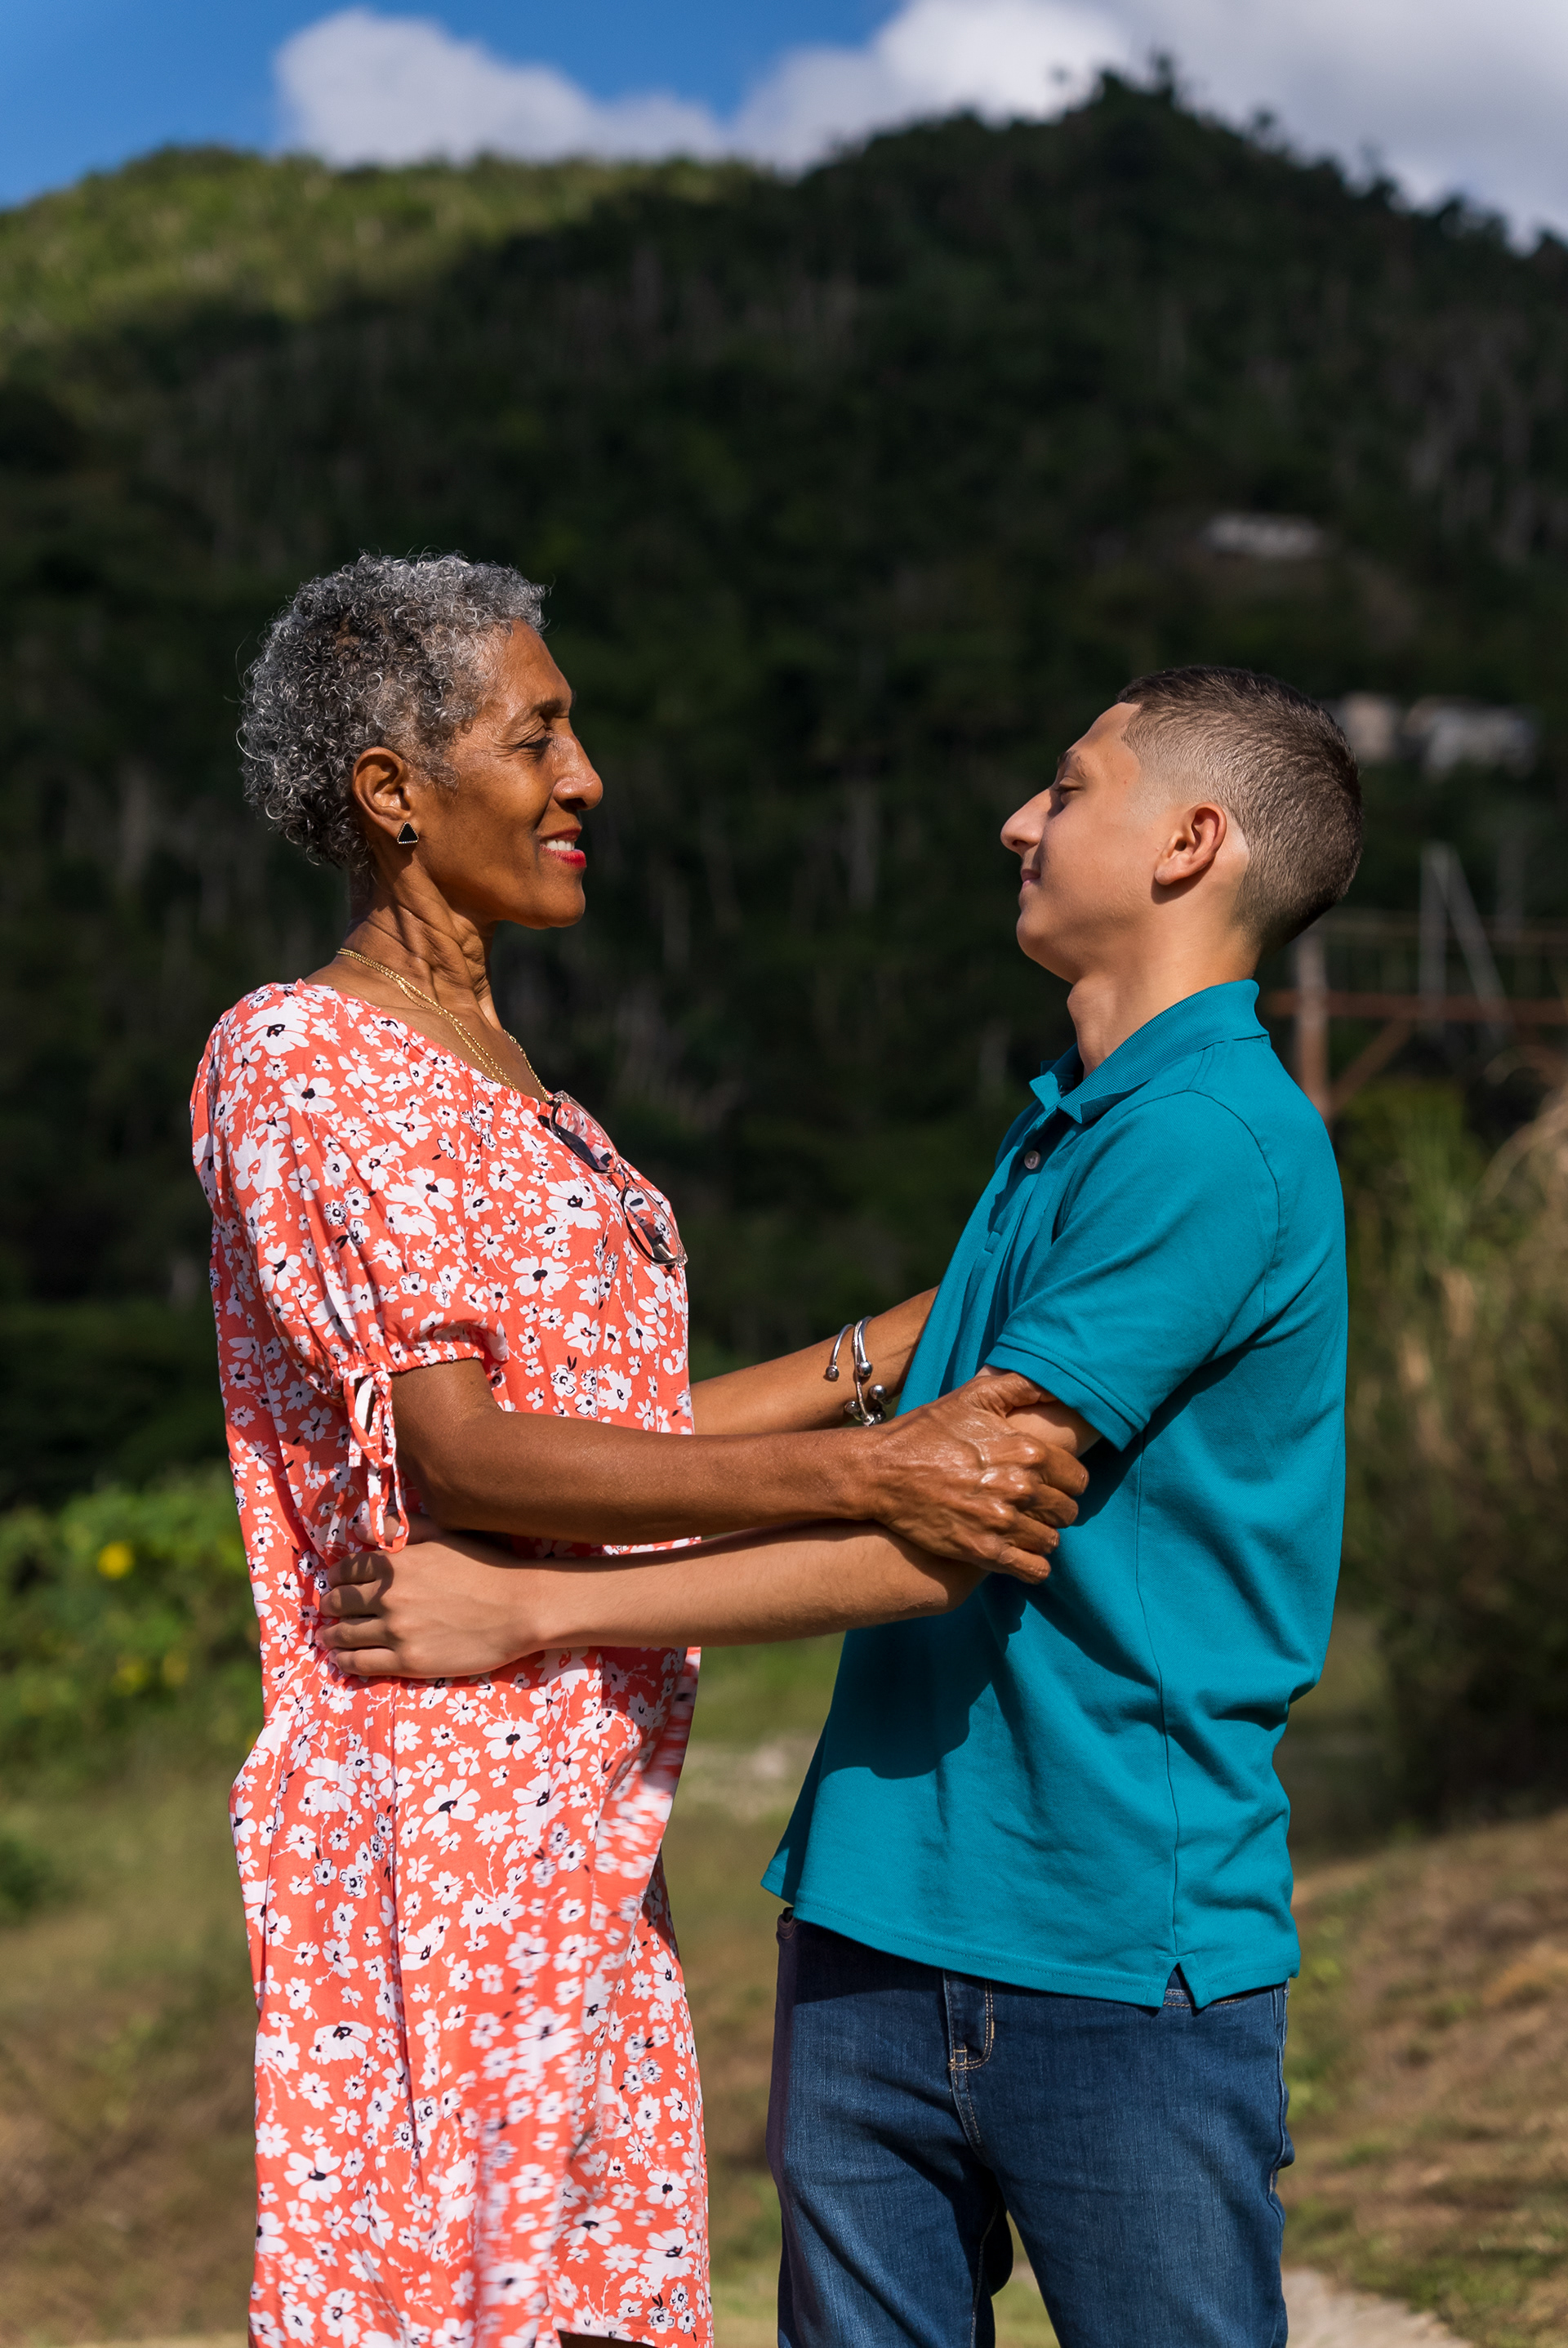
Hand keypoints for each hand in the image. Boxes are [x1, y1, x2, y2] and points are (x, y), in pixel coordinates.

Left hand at [319, 1518, 535, 1678]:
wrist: (519, 1607)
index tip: (336, 1583)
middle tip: (330, 1610)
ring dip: (332, 1635)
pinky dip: (344, 1662)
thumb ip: (400, 1529)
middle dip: (331, 1605)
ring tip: (330, 1637)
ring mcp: (396, 1631)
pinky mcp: (407, 1661)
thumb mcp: (444, 1535)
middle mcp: (389, 1596)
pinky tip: (341, 1660)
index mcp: (395, 1563)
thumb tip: (360, 1529)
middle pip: (340, 1602)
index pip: (346, 1569)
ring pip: (344, 1635)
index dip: (337, 1577)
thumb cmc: (484, 1566)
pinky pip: (360, 1664)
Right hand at [854, 1371, 1088, 1581]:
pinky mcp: (983, 1550)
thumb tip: (1056, 1385)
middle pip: (1067, 1511)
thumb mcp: (972, 1397)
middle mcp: (1021, 1487)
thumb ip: (1020, 1387)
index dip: (1066, 1480)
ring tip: (1023, 1529)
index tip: (1050, 1481)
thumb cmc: (925, 1432)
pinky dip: (1032, 1566)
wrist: (880, 1472)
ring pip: (1051, 1541)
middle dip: (1054, 1509)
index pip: (1077, 1478)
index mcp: (1027, 1450)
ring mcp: (1002, 1522)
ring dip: (1040, 1536)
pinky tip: (1019, 1555)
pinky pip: (1033, 1570)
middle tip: (1034, 1506)